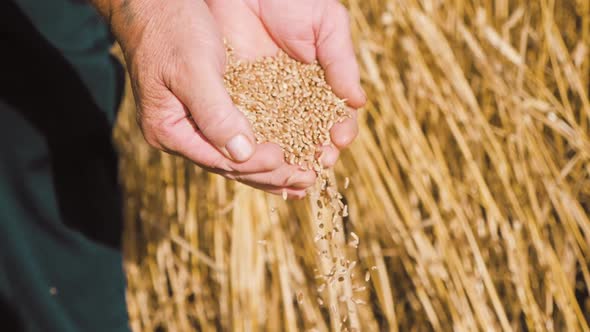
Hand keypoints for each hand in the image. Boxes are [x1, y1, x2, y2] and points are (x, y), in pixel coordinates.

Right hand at [95, 0, 316, 197]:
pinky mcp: (208, 114)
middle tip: (307, 180)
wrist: (156, 5)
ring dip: (271, 169)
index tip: (288, 160)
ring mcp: (193, 126)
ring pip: (237, 156)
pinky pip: (239, 138)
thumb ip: (215, 112)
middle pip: (230, 165)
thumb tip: (241, 154)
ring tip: (303, 179)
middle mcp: (180, 135)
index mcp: (169, 130)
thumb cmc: (172, 29)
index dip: (256, 164)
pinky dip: (263, 148)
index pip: (219, 159)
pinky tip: (287, 155)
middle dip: (270, 175)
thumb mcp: (194, 69)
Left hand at [205, 0, 365, 164]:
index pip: (333, 116)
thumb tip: (358, 102)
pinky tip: (260, 162)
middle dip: (313, 154)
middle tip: (315, 166)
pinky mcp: (235, 100)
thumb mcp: (326, 25)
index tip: (337, 142)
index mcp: (320, 84)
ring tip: (291, 173)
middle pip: (307, 136)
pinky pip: (245, 130)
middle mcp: (294, 98)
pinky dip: (253, 149)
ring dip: (286, 160)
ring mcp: (264, 101)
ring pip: (278, 140)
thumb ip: (341, 62)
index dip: (338, 132)